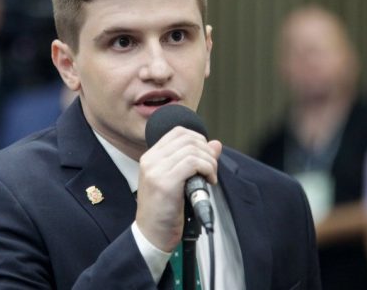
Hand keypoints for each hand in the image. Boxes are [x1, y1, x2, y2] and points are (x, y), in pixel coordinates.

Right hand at [135, 126, 221, 251]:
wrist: (152, 235)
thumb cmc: (165, 211)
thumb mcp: (180, 181)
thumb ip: (195, 160)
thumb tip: (216, 144)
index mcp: (151, 157)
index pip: (178, 132)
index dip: (199, 140)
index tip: (206, 157)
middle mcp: (151, 160)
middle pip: (188, 138)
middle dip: (207, 152)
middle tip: (211, 170)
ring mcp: (156, 170)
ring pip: (193, 149)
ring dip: (210, 162)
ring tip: (210, 178)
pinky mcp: (165, 182)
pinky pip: (193, 163)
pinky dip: (207, 169)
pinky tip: (209, 182)